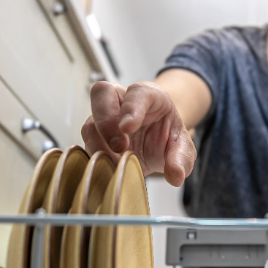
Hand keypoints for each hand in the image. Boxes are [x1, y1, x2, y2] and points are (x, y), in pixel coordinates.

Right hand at [81, 81, 196, 186]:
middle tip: (120, 147)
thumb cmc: (165, 134)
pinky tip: (107, 169)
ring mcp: (103, 117)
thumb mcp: (181, 145)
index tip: (128, 127)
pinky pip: (85, 144)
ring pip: (90, 123)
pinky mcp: (94, 137)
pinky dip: (94, 158)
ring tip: (116, 164)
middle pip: (102, 95)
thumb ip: (182, 158)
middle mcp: (120, 100)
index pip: (137, 92)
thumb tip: (176, 175)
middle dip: (107, 123)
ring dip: (99, 145)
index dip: (131, 107)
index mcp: (147, 95)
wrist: (155, 139)